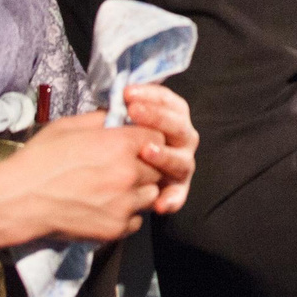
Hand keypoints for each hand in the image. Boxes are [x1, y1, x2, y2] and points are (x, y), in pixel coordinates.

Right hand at [0, 114, 163, 273]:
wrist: (18, 200)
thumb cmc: (39, 159)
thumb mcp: (69, 126)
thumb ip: (102, 119)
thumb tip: (121, 114)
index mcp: (120, 144)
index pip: (158, 138)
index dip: (147, 139)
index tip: (135, 143)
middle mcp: (129, 174)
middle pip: (158, 167)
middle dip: (145, 165)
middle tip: (123, 167)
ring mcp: (125, 204)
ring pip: (151, 194)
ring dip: (139, 190)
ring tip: (113, 188)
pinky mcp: (116, 228)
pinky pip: (137, 220)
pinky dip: (127, 214)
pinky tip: (106, 206)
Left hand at [122, 84, 196, 215]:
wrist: (120, 176)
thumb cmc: (119, 143)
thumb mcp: (120, 124)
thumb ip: (121, 111)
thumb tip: (114, 98)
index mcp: (173, 118)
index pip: (168, 102)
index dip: (150, 95)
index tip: (127, 92)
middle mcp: (183, 140)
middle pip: (178, 126)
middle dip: (156, 117)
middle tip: (133, 112)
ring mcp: (182, 164)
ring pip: (180, 160)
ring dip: (165, 156)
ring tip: (146, 151)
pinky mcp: (177, 190)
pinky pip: (177, 196)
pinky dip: (171, 200)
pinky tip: (159, 204)